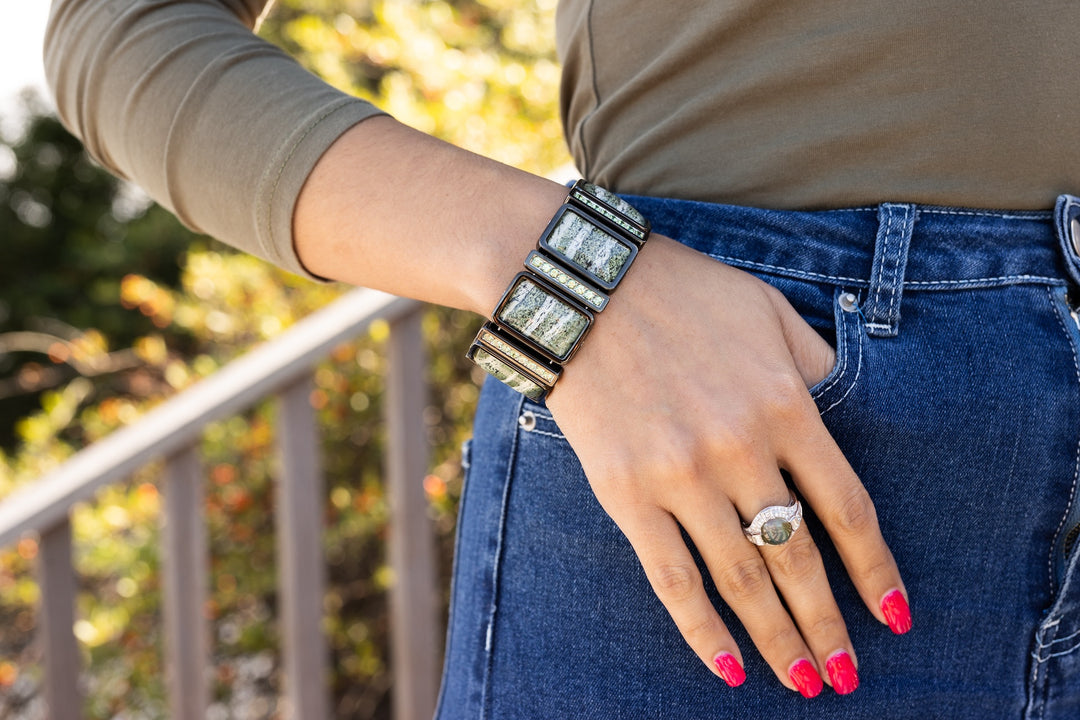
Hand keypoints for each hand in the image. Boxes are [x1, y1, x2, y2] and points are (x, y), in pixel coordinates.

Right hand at [544, 234, 907, 695]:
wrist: (581, 287)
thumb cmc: (679, 292)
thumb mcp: (767, 309)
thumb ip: (815, 363)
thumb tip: (843, 412)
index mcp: (786, 404)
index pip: (847, 509)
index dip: (875, 571)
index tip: (894, 615)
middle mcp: (741, 449)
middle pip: (799, 559)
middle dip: (828, 626)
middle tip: (846, 676)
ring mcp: (682, 476)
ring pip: (742, 579)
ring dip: (778, 640)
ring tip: (802, 683)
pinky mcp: (626, 493)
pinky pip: (671, 578)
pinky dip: (702, 630)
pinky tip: (729, 667)